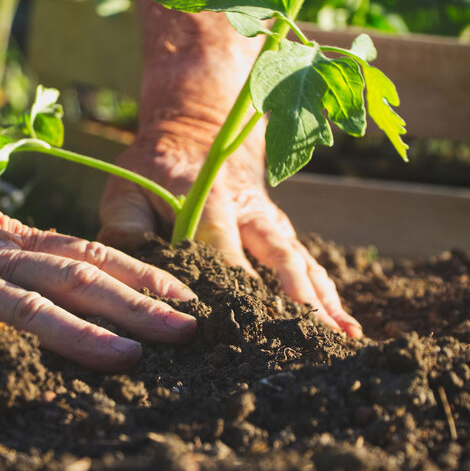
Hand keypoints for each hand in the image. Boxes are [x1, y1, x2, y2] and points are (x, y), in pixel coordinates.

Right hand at [0, 127, 196, 370]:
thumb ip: (36, 258)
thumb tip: (98, 289)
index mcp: (18, 239)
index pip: (93, 254)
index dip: (143, 276)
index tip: (187, 298)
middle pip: (76, 279)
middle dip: (135, 306)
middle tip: (185, 330)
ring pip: (25, 307)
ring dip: (78, 333)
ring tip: (127, 356)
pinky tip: (9, 381)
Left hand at [99, 118, 362, 338]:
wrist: (200, 134)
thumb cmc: (157, 170)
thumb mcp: (128, 187)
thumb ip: (125, 226)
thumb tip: (131, 272)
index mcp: (209, 200)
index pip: (222, 246)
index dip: (234, 281)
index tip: (243, 321)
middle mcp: (250, 212)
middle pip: (279, 256)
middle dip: (297, 297)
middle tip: (311, 336)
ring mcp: (271, 223)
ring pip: (302, 262)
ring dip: (323, 300)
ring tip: (343, 336)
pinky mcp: (281, 232)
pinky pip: (309, 264)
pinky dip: (327, 295)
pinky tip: (343, 326)